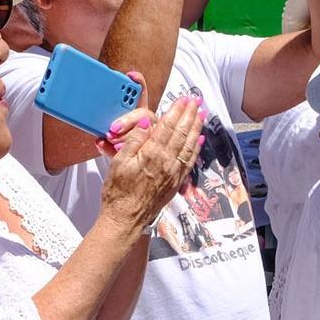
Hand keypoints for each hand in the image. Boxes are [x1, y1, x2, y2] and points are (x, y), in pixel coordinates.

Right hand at [99, 97, 204, 232]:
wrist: (125, 219)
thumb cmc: (118, 192)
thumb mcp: (118, 163)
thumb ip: (134, 140)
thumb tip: (147, 121)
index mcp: (151, 154)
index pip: (167, 127)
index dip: (176, 111)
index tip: (182, 99)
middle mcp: (166, 162)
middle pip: (181, 133)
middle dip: (189, 114)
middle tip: (196, 100)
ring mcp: (173, 173)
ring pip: (189, 145)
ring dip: (196, 128)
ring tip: (201, 114)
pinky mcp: (176, 182)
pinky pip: (190, 161)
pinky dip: (196, 149)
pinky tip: (199, 141)